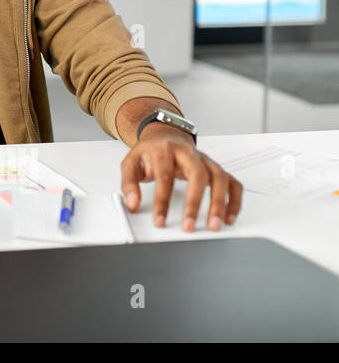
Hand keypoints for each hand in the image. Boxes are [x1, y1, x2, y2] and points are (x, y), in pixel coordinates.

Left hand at [120, 125, 242, 231]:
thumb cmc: (149, 152)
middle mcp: (189, 153)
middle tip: (189, 226)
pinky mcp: (216, 168)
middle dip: (195, 202)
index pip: (165, 177)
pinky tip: (229, 217)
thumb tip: (132, 204)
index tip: (160, 220)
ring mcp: (205, 160)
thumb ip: (129, 184)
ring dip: (219, 203)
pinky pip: (233, 182)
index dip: (162, 201)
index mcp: (165, 150)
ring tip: (214, 225)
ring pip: (220, 177)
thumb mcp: (131, 164)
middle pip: (198, 175)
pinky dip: (234, 200)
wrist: (164, 136)